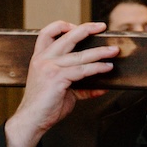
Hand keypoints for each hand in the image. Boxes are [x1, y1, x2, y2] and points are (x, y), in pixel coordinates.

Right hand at [5, 21, 118, 146]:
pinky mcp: (57, 78)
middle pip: (66, 37)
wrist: (32, 120)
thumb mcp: (62, 90)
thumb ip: (80, 86)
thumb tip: (101, 87)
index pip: (47, 33)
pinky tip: (107, 68)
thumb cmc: (45, 105)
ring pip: (79, 55)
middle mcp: (43, 59)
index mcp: (40, 58)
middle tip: (101, 26)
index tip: (77, 26)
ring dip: (100, 52)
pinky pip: (82, 70)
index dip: (62, 26)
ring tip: (114, 51)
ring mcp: (49, 68)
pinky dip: (97, 68)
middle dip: (86, 29)